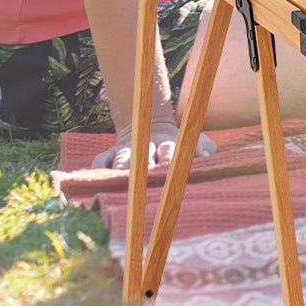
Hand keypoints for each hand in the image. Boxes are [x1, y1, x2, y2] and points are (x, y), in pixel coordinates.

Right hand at [94, 120, 216, 171]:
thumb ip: (201, 147)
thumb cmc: (178, 145)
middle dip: (144, 166)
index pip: (168, 149)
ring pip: (122, 158)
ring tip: (121, 178)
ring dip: (122, 167)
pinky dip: (99, 167)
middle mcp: (146, 145)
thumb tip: (206, 155)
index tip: (169, 167)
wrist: (150, 127)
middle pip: (144, 154)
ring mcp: (127, 149)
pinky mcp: (109, 154)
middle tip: (145, 177)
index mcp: (168, 142)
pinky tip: (99, 177)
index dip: (168, 158)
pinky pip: (101, 160)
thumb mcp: (193, 142)